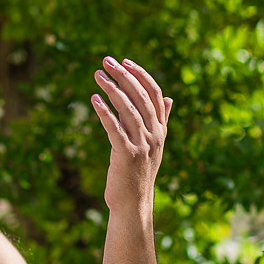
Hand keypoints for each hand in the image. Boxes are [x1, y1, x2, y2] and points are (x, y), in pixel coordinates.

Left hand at [91, 56, 172, 217]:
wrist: (133, 203)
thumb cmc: (139, 172)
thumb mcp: (153, 145)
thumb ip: (160, 120)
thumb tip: (168, 98)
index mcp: (160, 129)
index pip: (154, 94)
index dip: (140, 75)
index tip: (125, 61)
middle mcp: (154, 135)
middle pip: (140, 97)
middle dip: (123, 76)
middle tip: (106, 61)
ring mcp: (142, 145)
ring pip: (128, 110)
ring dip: (112, 89)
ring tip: (98, 75)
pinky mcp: (127, 155)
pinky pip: (115, 129)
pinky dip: (104, 112)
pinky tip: (94, 99)